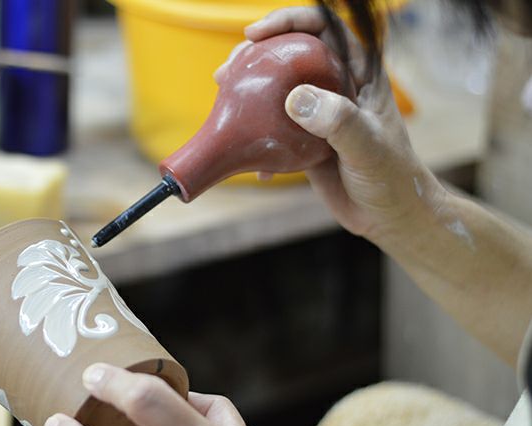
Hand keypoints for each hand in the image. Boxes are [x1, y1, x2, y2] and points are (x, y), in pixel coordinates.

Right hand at [246, 8, 444, 243]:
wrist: (389, 217)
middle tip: (227, 70)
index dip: (289, 21)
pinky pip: (270, 126)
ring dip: (246, 88)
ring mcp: (318, 112)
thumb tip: (295, 99)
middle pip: (291, 52)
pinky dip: (251, 133)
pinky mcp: (302, 139)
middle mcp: (337, 85)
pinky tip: (241, 149)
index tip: (255, 34)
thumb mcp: (367, 147)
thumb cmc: (392, 178)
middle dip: (256, 53)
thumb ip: (338, 121)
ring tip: (222, 93)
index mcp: (360, 73)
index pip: (325, 28)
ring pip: (276, 87)